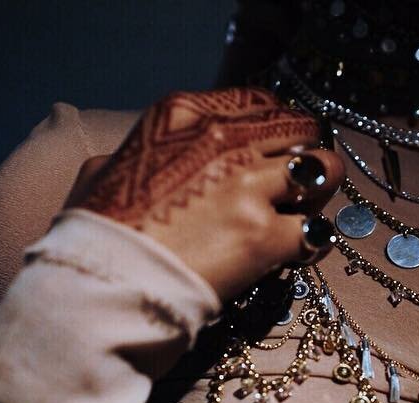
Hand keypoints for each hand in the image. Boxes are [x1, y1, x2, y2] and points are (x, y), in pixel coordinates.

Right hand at [74, 87, 344, 299]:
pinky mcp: (265, 235)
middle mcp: (225, 140)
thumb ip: (136, 156)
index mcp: (185, 115)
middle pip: (300, 130)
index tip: (280, 147)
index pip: (261, 102)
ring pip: (323, 171)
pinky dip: (314, 242)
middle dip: (305, 155)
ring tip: (302, 214)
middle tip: (297, 184)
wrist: (101, 284)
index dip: (279, 126)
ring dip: (319, 193)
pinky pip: (317, 230)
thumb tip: (133, 160)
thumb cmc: (95, 233)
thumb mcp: (103, 172)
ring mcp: (249, 187)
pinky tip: (298, 251)